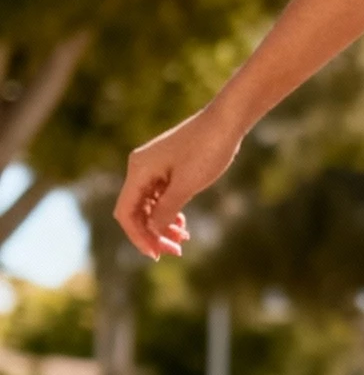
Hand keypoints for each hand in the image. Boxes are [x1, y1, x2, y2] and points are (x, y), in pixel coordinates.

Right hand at [114, 105, 242, 259]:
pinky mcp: (167, 168)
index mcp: (139, 170)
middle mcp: (141, 168)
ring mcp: (153, 168)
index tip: (156, 254)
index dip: (138, 236)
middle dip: (152, 234)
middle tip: (175, 251)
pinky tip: (183, 224)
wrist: (226, 121)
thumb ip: (166, 210)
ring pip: (149, 206)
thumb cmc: (207, 149)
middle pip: (136, 212)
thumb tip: (151, 231)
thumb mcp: (187, 185)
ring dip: (162, 225)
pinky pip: (160, 197)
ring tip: (183, 239)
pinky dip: (169, 212)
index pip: (126, 213)